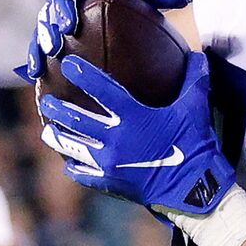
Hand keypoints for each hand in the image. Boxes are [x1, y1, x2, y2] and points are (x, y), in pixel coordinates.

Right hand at [18, 0, 189, 86]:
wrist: (99, 16)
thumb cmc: (124, 4)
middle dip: (63, 8)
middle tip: (68, 23)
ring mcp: (54, 13)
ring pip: (46, 20)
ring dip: (47, 32)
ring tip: (54, 46)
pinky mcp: (46, 34)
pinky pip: (37, 45)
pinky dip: (35, 56)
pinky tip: (36, 71)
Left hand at [38, 54, 239, 217]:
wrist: (195, 190)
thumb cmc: (196, 146)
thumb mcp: (196, 109)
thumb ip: (195, 80)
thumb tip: (198, 56)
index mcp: (134, 117)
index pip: (102, 89)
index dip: (83, 74)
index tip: (66, 64)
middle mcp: (116, 138)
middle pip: (77, 119)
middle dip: (57, 109)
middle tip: (46, 101)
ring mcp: (111, 162)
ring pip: (73, 147)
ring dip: (57, 138)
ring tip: (47, 132)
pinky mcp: (112, 182)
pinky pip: (84, 175)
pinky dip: (74, 168)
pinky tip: (69, 163)